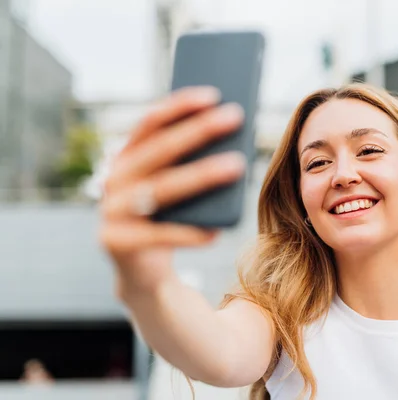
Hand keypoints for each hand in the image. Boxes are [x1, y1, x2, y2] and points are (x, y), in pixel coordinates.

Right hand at [98, 86, 245, 295]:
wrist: (141, 270)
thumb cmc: (168, 219)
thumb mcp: (176, 188)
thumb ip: (191, 163)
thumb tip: (233, 137)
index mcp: (126, 158)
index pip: (150, 123)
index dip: (179, 106)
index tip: (213, 94)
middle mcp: (114, 179)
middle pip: (159, 150)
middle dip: (198, 130)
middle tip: (235, 116)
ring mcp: (111, 211)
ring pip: (160, 189)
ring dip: (200, 175)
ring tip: (237, 165)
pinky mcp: (117, 243)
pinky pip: (158, 236)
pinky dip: (188, 233)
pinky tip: (215, 231)